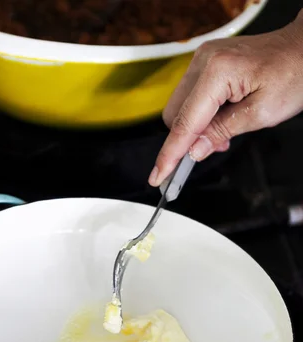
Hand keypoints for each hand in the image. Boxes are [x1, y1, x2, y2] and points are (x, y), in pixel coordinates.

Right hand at [149, 10, 302, 187]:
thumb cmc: (294, 73)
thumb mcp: (261, 113)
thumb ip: (222, 132)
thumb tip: (195, 151)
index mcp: (217, 71)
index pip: (185, 124)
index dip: (170, 155)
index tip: (159, 176)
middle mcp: (204, 61)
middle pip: (174, 115)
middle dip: (187, 140)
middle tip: (212, 149)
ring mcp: (203, 59)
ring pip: (180, 107)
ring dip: (195, 127)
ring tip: (223, 132)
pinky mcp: (206, 62)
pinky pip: (190, 96)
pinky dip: (200, 114)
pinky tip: (220, 118)